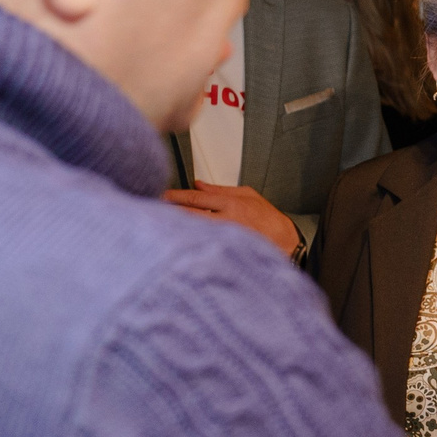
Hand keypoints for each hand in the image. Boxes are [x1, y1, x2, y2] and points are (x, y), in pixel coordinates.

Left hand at [163, 184, 299, 255]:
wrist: (285, 243)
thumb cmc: (269, 220)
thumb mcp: (249, 195)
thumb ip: (220, 190)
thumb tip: (198, 185)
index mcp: (231, 204)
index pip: (196, 198)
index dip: (175, 196)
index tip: (161, 195)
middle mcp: (226, 221)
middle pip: (189, 215)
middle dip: (168, 211)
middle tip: (150, 207)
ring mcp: (224, 237)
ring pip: (192, 231)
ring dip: (174, 227)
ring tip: (157, 224)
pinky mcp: (224, 251)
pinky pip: (201, 245)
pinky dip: (186, 242)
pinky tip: (174, 242)